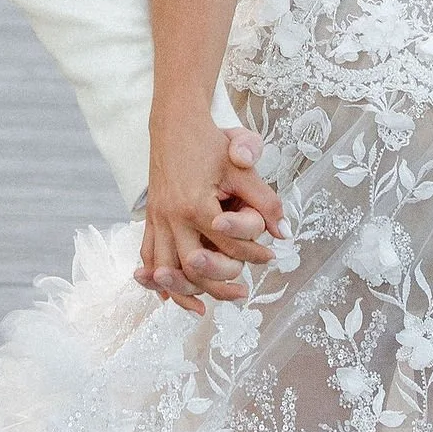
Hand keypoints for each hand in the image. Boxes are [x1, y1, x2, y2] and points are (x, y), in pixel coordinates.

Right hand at [137, 124, 285, 313]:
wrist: (174, 124)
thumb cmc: (210, 143)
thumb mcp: (242, 168)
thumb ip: (265, 201)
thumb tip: (284, 233)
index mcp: (197, 205)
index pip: (228, 244)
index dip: (254, 254)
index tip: (271, 256)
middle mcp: (173, 217)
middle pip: (194, 266)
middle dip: (219, 283)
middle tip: (243, 292)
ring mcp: (158, 219)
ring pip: (167, 269)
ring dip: (186, 292)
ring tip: (206, 308)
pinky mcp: (151, 219)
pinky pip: (148, 257)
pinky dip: (157, 281)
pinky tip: (169, 295)